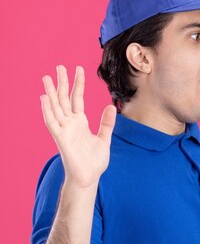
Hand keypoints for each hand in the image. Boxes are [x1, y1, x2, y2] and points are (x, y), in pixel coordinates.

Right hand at [41, 65, 116, 188]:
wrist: (89, 177)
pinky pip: (52, 122)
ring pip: (55, 107)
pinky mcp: (61, 139)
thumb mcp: (104, 138)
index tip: (79, 69)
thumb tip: (111, 106)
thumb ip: (106, 123)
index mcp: (80, 122)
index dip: (78, 84)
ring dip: (51, 92)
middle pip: (64, 99)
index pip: (78, 98)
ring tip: (47, 77)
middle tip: (59, 66)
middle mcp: (70, 124)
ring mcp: (64, 130)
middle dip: (62, 83)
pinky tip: (44, 98)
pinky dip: (47, 110)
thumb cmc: (94, 161)